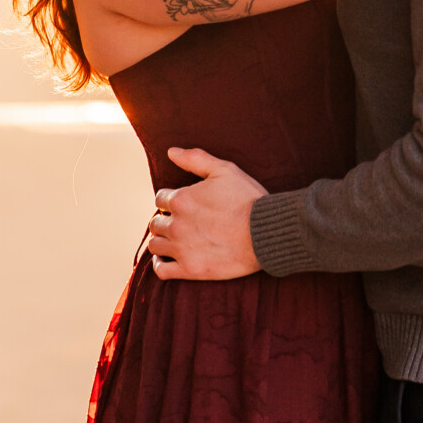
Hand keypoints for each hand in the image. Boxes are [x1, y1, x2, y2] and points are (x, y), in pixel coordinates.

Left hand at [148, 148, 265, 278]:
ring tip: (175, 240)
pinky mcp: (190, 269)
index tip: (183, 205)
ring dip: (162, 241)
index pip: (160, 199)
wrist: (267, 233)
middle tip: (182, 223)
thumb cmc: (248, 200)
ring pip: (155, 245)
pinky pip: (162, 270)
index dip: (171, 200)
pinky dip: (160, 265)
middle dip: (166, 221)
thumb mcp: (225, 170)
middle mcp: (176, 224)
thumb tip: (170, 151)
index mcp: (181, 200)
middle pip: (156, 223)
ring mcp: (181, 249)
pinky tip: (168, 260)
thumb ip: (195, 159)